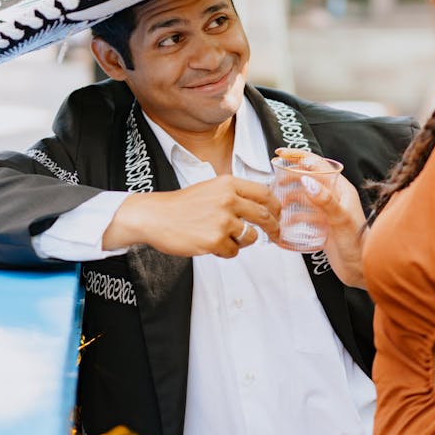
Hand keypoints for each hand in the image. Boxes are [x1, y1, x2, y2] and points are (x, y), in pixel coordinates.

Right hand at [105, 175, 280, 257]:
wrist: (155, 216)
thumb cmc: (181, 205)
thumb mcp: (211, 188)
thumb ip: (234, 195)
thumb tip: (262, 207)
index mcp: (228, 183)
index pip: (264, 194)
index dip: (276, 207)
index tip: (279, 215)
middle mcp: (228, 199)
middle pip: (264, 216)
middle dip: (273, 228)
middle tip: (275, 235)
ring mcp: (222, 220)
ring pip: (250, 237)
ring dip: (242, 241)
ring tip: (223, 237)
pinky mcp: (215, 240)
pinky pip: (234, 251)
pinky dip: (225, 251)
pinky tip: (210, 243)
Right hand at [272, 148, 367, 285]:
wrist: (362, 271)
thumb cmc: (358, 246)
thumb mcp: (341, 220)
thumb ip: (325, 200)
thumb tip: (307, 180)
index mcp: (341, 189)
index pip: (318, 165)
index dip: (299, 157)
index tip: (282, 154)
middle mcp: (334, 197)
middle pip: (309, 177)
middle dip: (291, 175)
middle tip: (275, 176)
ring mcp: (327, 211)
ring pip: (305, 195)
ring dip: (290, 194)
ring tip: (278, 199)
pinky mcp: (322, 225)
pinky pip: (304, 214)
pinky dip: (293, 214)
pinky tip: (285, 220)